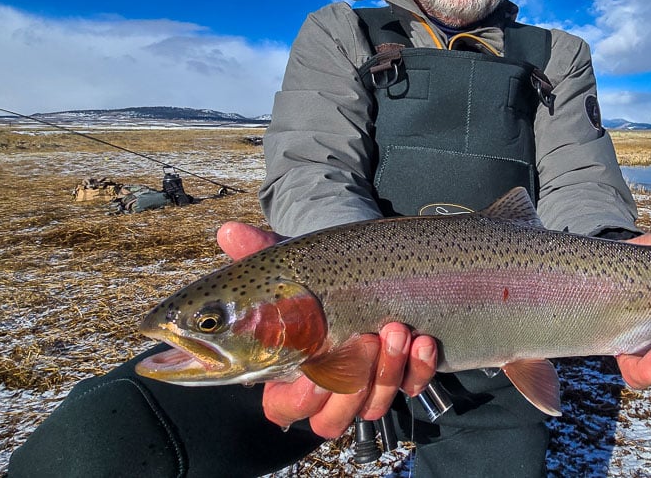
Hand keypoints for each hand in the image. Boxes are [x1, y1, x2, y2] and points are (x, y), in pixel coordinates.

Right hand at [215, 222, 438, 437]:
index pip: (284, 407)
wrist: (366, 267)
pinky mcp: (403, 377)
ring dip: (387, 372)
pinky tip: (423, 340)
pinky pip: (412, 388)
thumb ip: (259, 252)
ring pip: (372, 408)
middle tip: (366, 339)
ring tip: (397, 330)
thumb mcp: (291, 264)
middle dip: (352, 385)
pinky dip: (419, 369)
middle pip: (331, 419)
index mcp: (287, 374)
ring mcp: (367, 387)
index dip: (301, 397)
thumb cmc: (318, 277)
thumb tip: (228, 231)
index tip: (314, 370)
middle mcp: (328, 389)